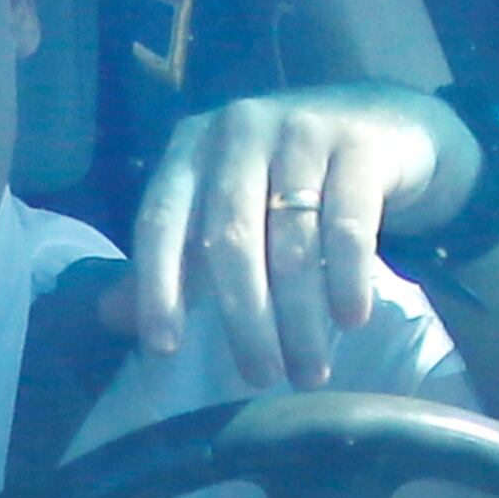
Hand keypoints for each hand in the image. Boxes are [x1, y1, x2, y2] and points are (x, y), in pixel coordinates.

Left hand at [102, 82, 483, 388]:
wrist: (387, 121)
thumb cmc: (288, 178)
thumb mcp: (226, 210)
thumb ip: (174, 260)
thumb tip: (111, 317)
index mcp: (191, 148)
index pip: (159, 221)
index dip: (157, 286)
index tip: (164, 349)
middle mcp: (238, 131)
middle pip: (229, 237)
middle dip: (243, 316)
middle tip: (259, 376)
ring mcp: (302, 129)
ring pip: (291, 239)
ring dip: (300, 314)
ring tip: (308, 369)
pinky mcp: (360, 143)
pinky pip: (347, 223)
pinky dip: (346, 278)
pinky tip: (350, 320)